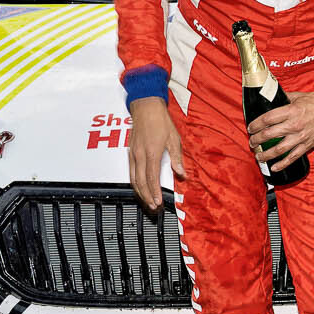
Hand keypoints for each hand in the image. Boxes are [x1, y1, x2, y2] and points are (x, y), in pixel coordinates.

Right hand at [127, 98, 183, 212]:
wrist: (145, 107)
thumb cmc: (160, 121)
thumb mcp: (174, 139)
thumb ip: (177, 158)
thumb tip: (182, 174)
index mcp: (151, 153)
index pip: (152, 178)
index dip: (154, 192)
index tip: (158, 202)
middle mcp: (139, 155)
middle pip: (140, 182)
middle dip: (146, 197)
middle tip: (153, 207)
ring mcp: (133, 154)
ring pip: (133, 179)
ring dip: (140, 192)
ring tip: (147, 201)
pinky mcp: (130, 152)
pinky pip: (131, 172)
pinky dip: (135, 183)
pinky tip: (140, 188)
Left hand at [247, 88, 313, 169]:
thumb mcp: (298, 96)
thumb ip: (284, 99)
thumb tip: (271, 97)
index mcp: (291, 111)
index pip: (267, 119)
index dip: (256, 124)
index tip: (250, 127)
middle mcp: (294, 125)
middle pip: (269, 135)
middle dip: (257, 139)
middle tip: (252, 142)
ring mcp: (301, 137)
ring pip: (279, 149)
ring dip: (266, 154)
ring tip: (258, 155)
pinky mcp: (307, 145)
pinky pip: (293, 157)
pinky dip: (282, 164)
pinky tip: (273, 167)